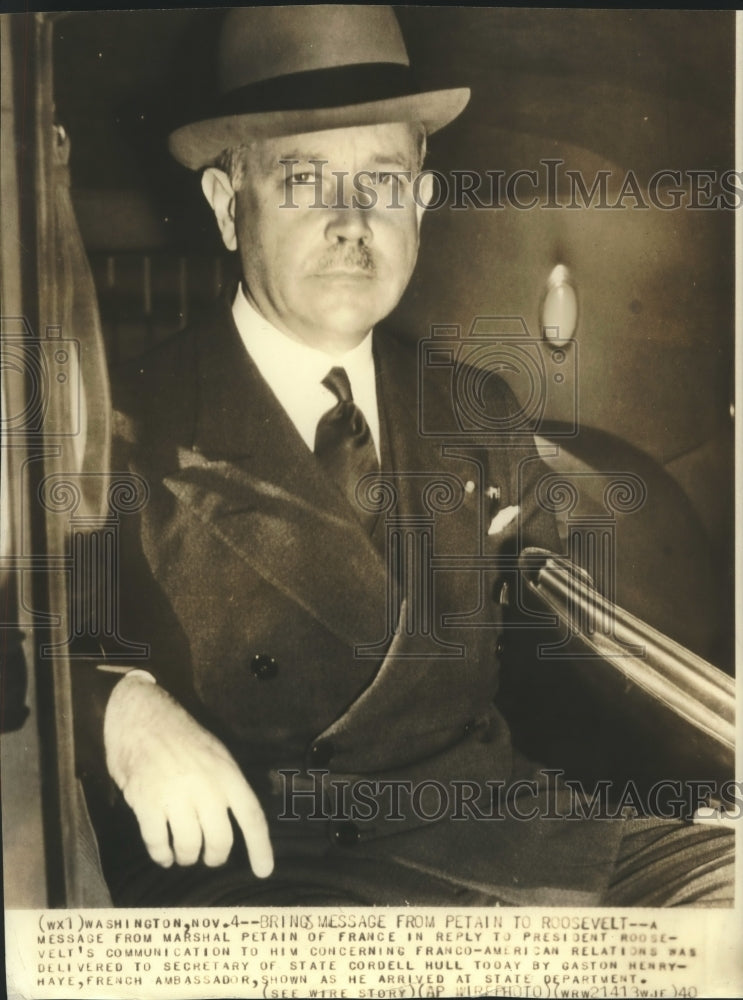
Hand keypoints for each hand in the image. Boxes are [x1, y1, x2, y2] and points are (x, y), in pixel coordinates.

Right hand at [104, 673, 273, 875]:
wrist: (141, 713)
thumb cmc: (180, 735)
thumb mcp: (216, 753)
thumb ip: (226, 784)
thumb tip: (233, 820)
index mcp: (227, 773)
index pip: (251, 817)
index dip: (260, 848)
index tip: (263, 872)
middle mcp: (206, 786)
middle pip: (220, 840)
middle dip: (215, 857)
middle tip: (208, 858)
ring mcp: (176, 794)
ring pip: (189, 846)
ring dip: (187, 857)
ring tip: (183, 855)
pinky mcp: (146, 801)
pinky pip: (158, 843)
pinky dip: (161, 855)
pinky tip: (163, 855)